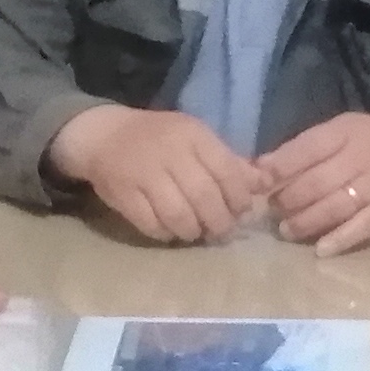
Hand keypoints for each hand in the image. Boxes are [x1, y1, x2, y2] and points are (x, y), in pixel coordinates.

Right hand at [48, 104, 267, 243]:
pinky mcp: (123, 194)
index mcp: (193, 135)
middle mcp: (170, 153)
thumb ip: (229, 162)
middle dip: (219, 222)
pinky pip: (152, 225)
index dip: (239, 199)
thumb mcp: (196, 140)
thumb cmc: (159, 140)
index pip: (227, 172)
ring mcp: (144, 174)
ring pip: (179, 215)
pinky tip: (171, 232)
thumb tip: (266, 184)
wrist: (103, 135)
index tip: (240, 212)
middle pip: (205, 198)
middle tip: (220, 231)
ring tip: (196, 232)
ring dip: (193, 231)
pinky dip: (166, 234)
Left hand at [257, 111, 369, 254]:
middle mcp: (362, 156)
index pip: (306, 148)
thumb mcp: (344, 132)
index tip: (257, 184)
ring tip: (287, 230)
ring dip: (306, 222)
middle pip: (316, 182)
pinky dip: (340, 239)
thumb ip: (307, 148)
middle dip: (288, 200)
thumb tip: (261, 168)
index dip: (278, 168)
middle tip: (272, 211)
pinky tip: (321, 249)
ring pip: (335, 207)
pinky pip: (362, 227)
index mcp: (346, 132)